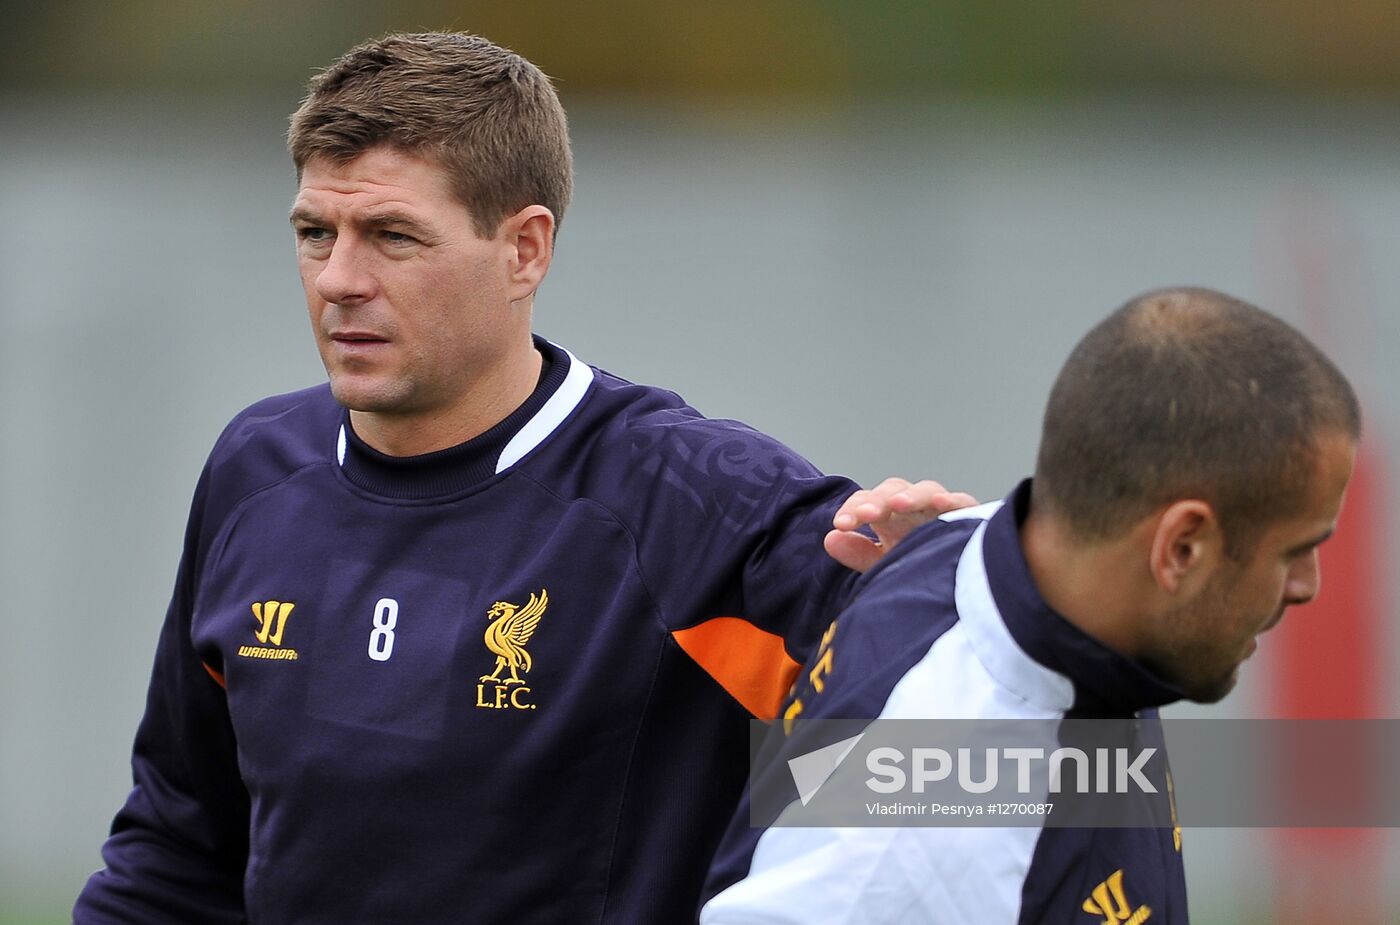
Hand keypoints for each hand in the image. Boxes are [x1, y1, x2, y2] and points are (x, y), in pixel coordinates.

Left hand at [824, 478, 977, 572]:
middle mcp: (914, 509)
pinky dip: (952, 500)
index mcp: (890, 518)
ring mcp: (941, 509)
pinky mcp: (968, 515)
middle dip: (878, 500)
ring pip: (925, 491)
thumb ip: (859, 554)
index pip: (866, 503)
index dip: (853, 509)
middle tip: (866, 514)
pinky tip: (942, 503)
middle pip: (892, 492)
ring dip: (911, 495)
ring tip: (898, 504)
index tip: (840, 525)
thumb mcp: (887, 564)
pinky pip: (962, 502)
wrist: (959, 587)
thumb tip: (830, 539)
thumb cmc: (919, 570)